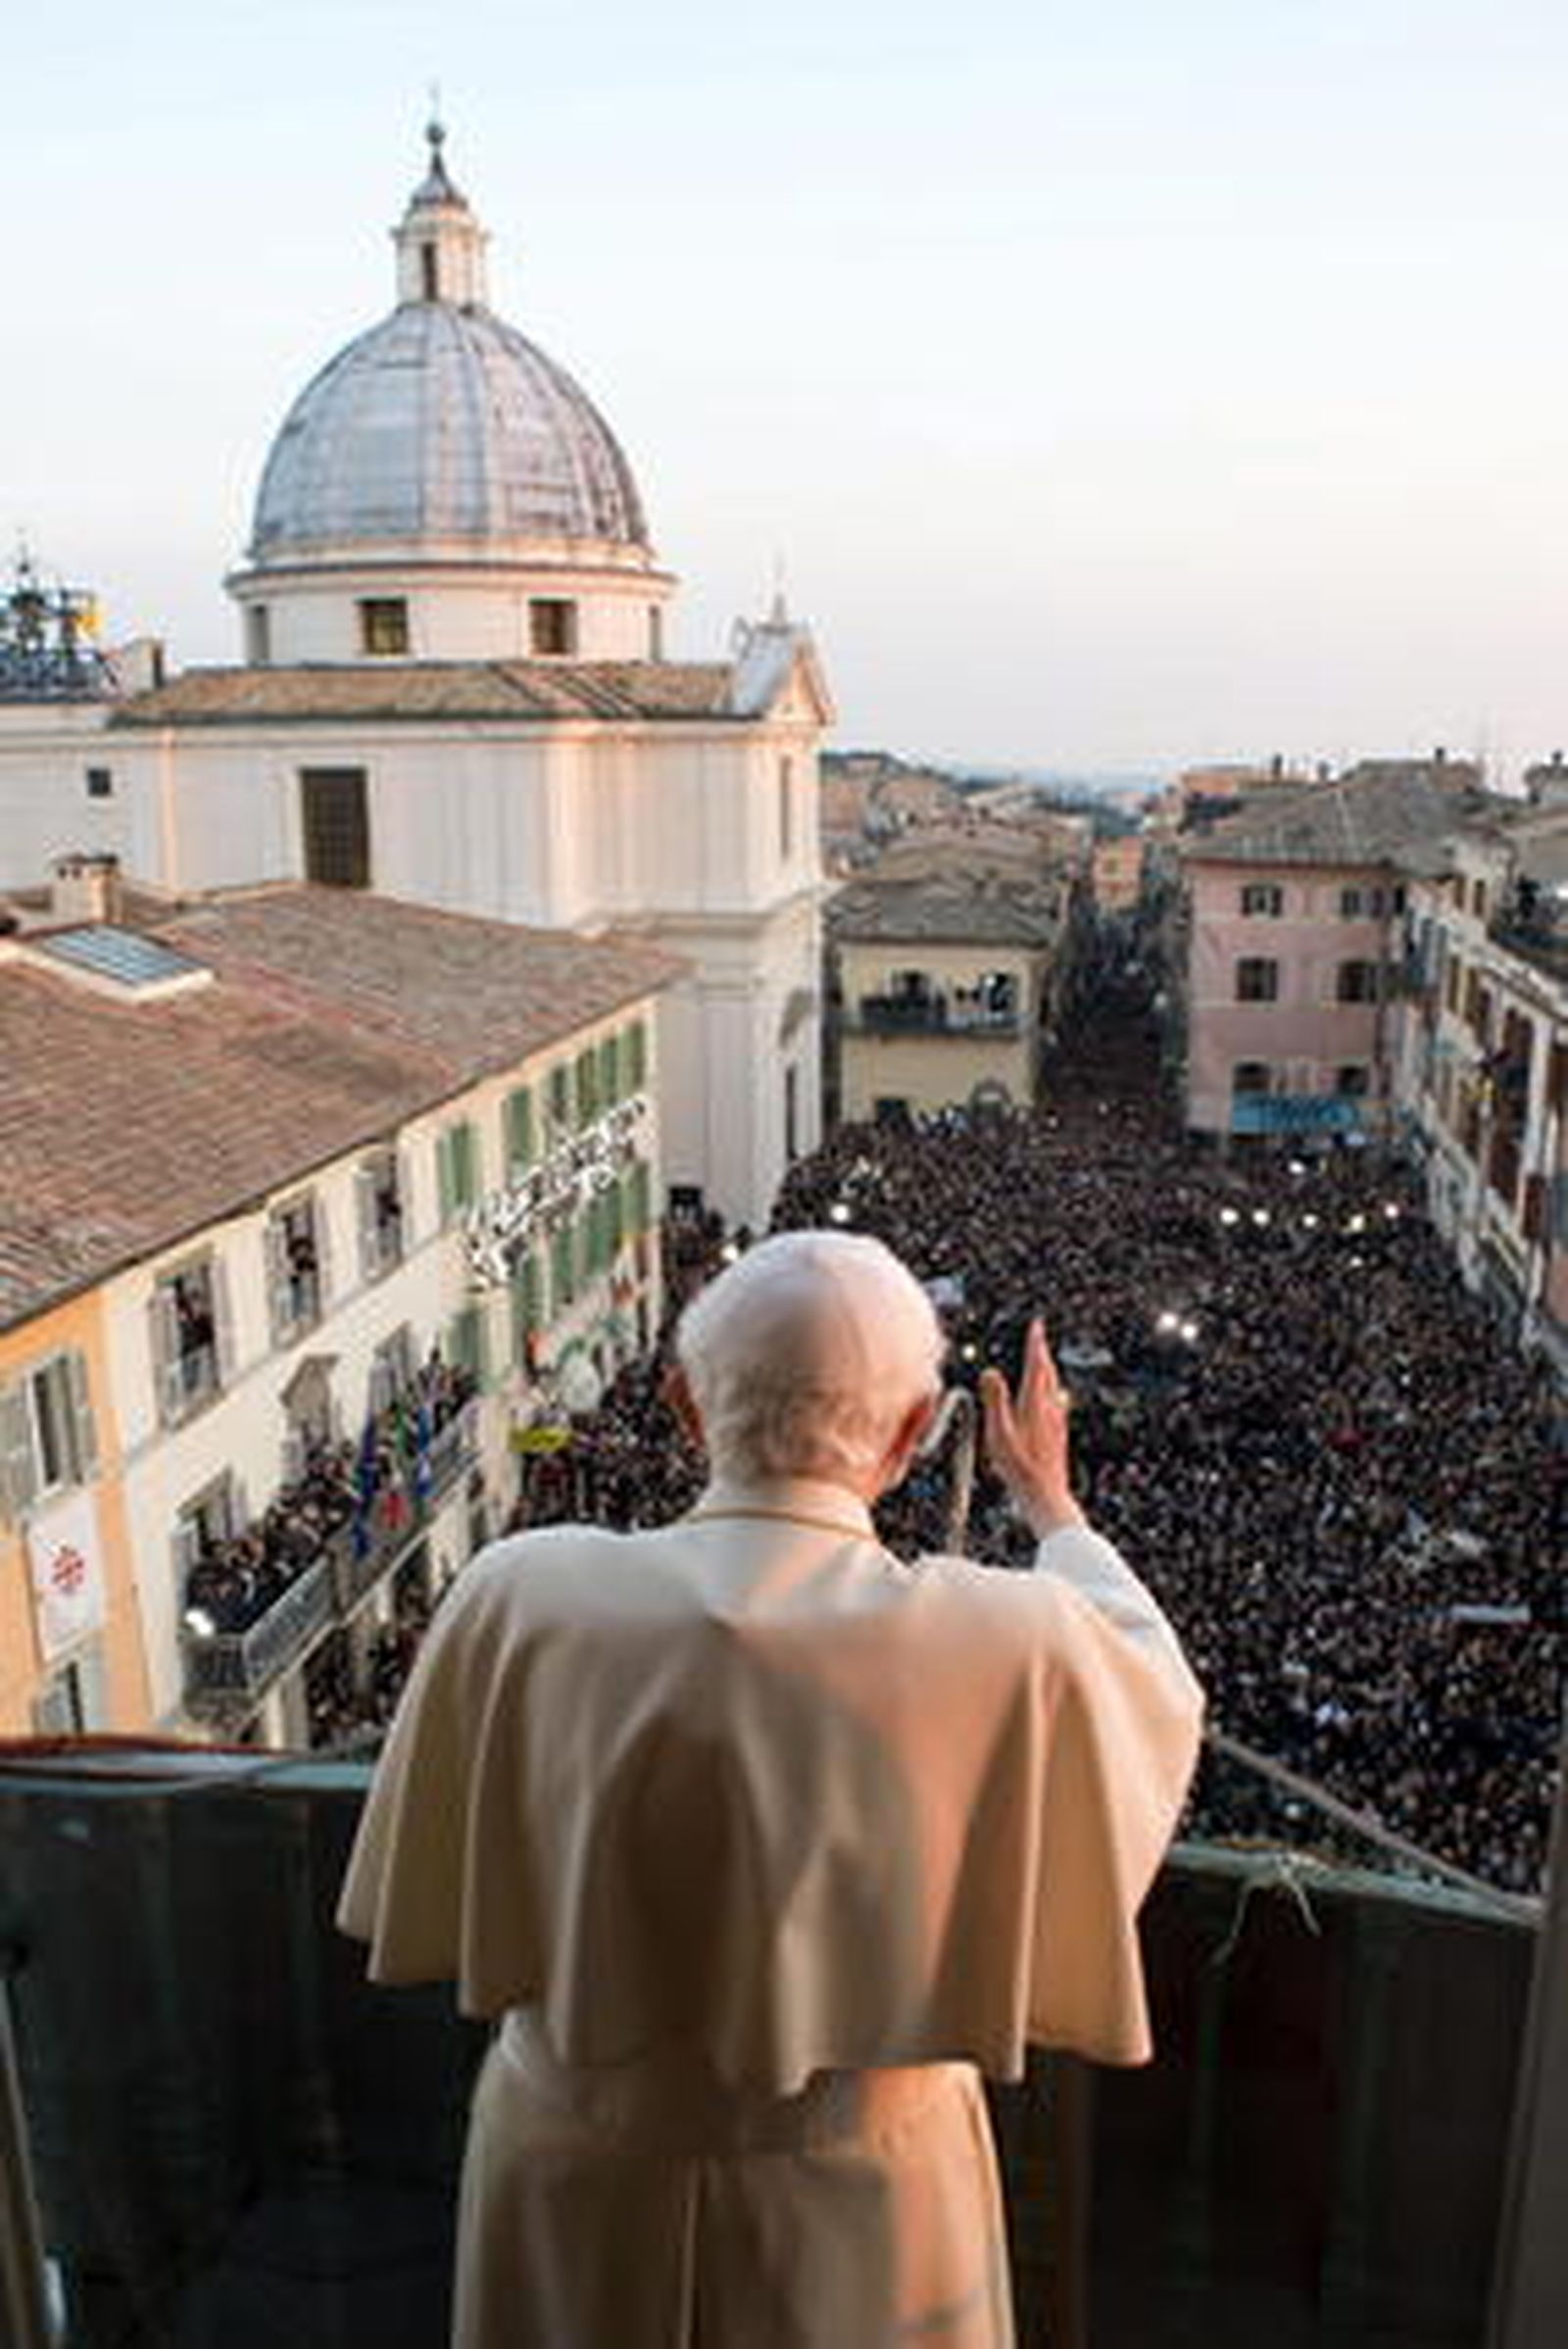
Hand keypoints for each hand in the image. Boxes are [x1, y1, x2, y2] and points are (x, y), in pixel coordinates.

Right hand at [980, 1319, 1084, 1537]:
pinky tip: (1055, 1400)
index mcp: (1036, 1404)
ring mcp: (1057, 1423)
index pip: (1037, 1365)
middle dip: (1041, 1353)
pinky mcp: (1058, 1435)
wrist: (1046, 1497)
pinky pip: (1056, 1402)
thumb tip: (990, 1371)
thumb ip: (995, 1400)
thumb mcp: (999, 1434)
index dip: (1036, 1344)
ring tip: (1043, 1362)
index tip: (1037, 1325)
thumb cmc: (1020, 1470)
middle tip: (1038, 1336)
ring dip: (1047, 1370)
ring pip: (1054, 1387)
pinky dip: (1050, 1390)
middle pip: (1048, 1374)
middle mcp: (1051, 1410)